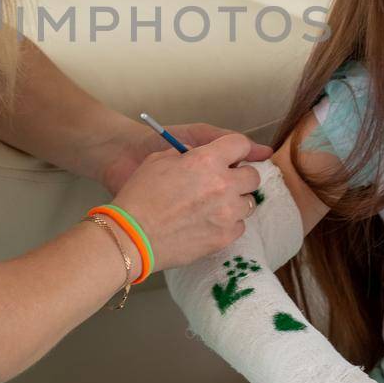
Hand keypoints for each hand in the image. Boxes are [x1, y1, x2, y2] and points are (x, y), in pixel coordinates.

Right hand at [111, 132, 266, 269]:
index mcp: (207, 160)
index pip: (240, 145)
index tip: (233, 155)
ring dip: (235, 201)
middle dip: (240, 177)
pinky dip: (228, 223)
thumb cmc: (140, 194)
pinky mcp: (224, 237)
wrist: (131, 235)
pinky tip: (210, 223)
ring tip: (216, 206)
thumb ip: (188, 153)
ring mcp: (227, 213)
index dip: (237, 149)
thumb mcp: (159, 160)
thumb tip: (203, 154)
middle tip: (225, 182)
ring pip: (249, 203)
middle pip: (253, 176)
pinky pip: (239, 226)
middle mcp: (223, 184)